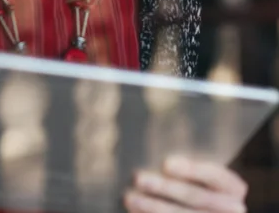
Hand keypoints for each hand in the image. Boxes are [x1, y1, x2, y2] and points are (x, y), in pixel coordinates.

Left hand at [124, 156, 247, 212]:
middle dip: (165, 188)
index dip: (191, 169)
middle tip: (138, 177)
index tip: (166, 163)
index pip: (215, 176)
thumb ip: (189, 165)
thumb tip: (160, 156)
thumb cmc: (203, 182)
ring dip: (154, 208)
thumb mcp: (204, 171)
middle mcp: (232, 209)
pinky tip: (135, 212)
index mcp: (234, 188)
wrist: (209, 205)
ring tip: (129, 197)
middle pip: (196, 197)